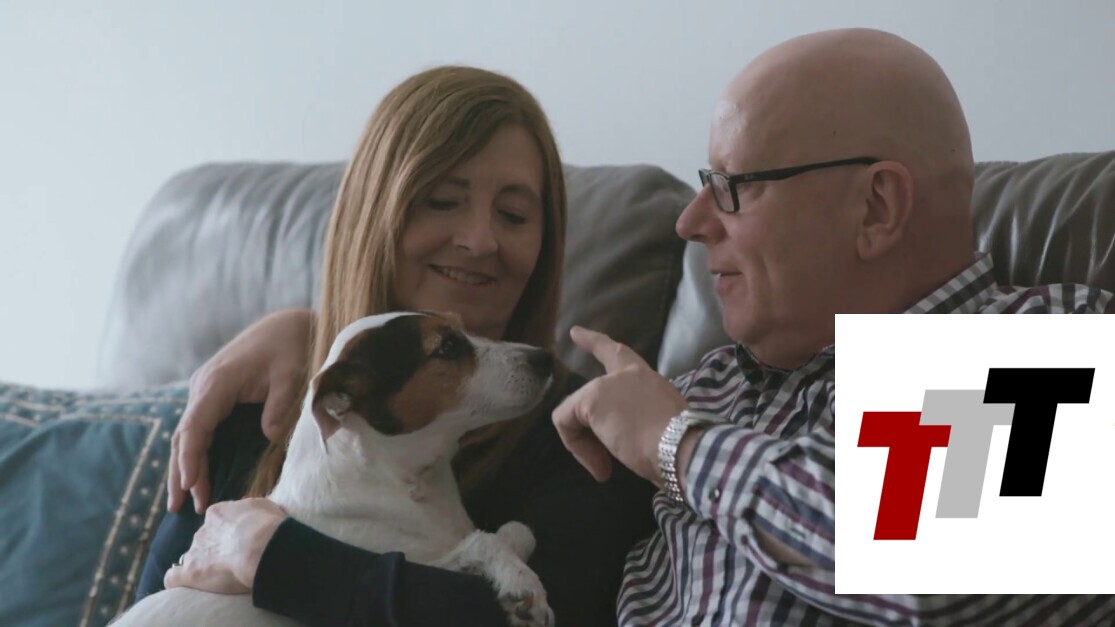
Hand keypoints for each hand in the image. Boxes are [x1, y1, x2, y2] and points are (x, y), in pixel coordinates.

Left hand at [163, 498, 286, 593]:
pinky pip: (172, 578)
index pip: (216, 522)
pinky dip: (177, 581)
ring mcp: (194, 552)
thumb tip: (249, 510)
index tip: (239, 542)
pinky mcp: (188, 573)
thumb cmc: (268, 525)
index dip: (227, 533)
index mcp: (218, 514)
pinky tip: (186, 587)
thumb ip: (250, 508)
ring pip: (190, 559)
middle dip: (214, 551)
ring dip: (201, 567)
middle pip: (204, 541)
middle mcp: (203, 531)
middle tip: (234, 562)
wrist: (261, 546)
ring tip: (219, 578)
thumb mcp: (263, 506)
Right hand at [168, 308, 312, 513]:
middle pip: (184, 435)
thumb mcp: (292, 373)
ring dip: (186, 468)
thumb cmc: (291, 345)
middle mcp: (204, 386)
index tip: (190, 485)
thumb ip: (280, 405)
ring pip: (188, 435)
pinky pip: (200, 429)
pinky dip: (196, 454)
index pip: (195, 425)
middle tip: (181, 509)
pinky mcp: (214, 396)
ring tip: (183, 503)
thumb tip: (270, 436)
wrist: (289, 323)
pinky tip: (196, 478)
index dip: (191, 457)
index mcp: (217, 381)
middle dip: (182, 473)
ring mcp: (206, 391)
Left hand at [552, 326, 687, 484]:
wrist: (681, 445)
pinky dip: (577, 448)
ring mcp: (605, 386)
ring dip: (587, 446)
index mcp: (645, 378)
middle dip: (586, 430)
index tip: (575, 332)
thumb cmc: (681, 441)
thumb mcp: (664, 422)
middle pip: (590, 393)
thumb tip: (638, 440)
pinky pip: (566, 424)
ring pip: (577, 415)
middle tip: (602, 462)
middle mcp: (624, 375)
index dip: (594, 342)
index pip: (617, 353)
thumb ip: (644, 418)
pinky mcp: (591, 401)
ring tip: (607, 468)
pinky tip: (600, 466)